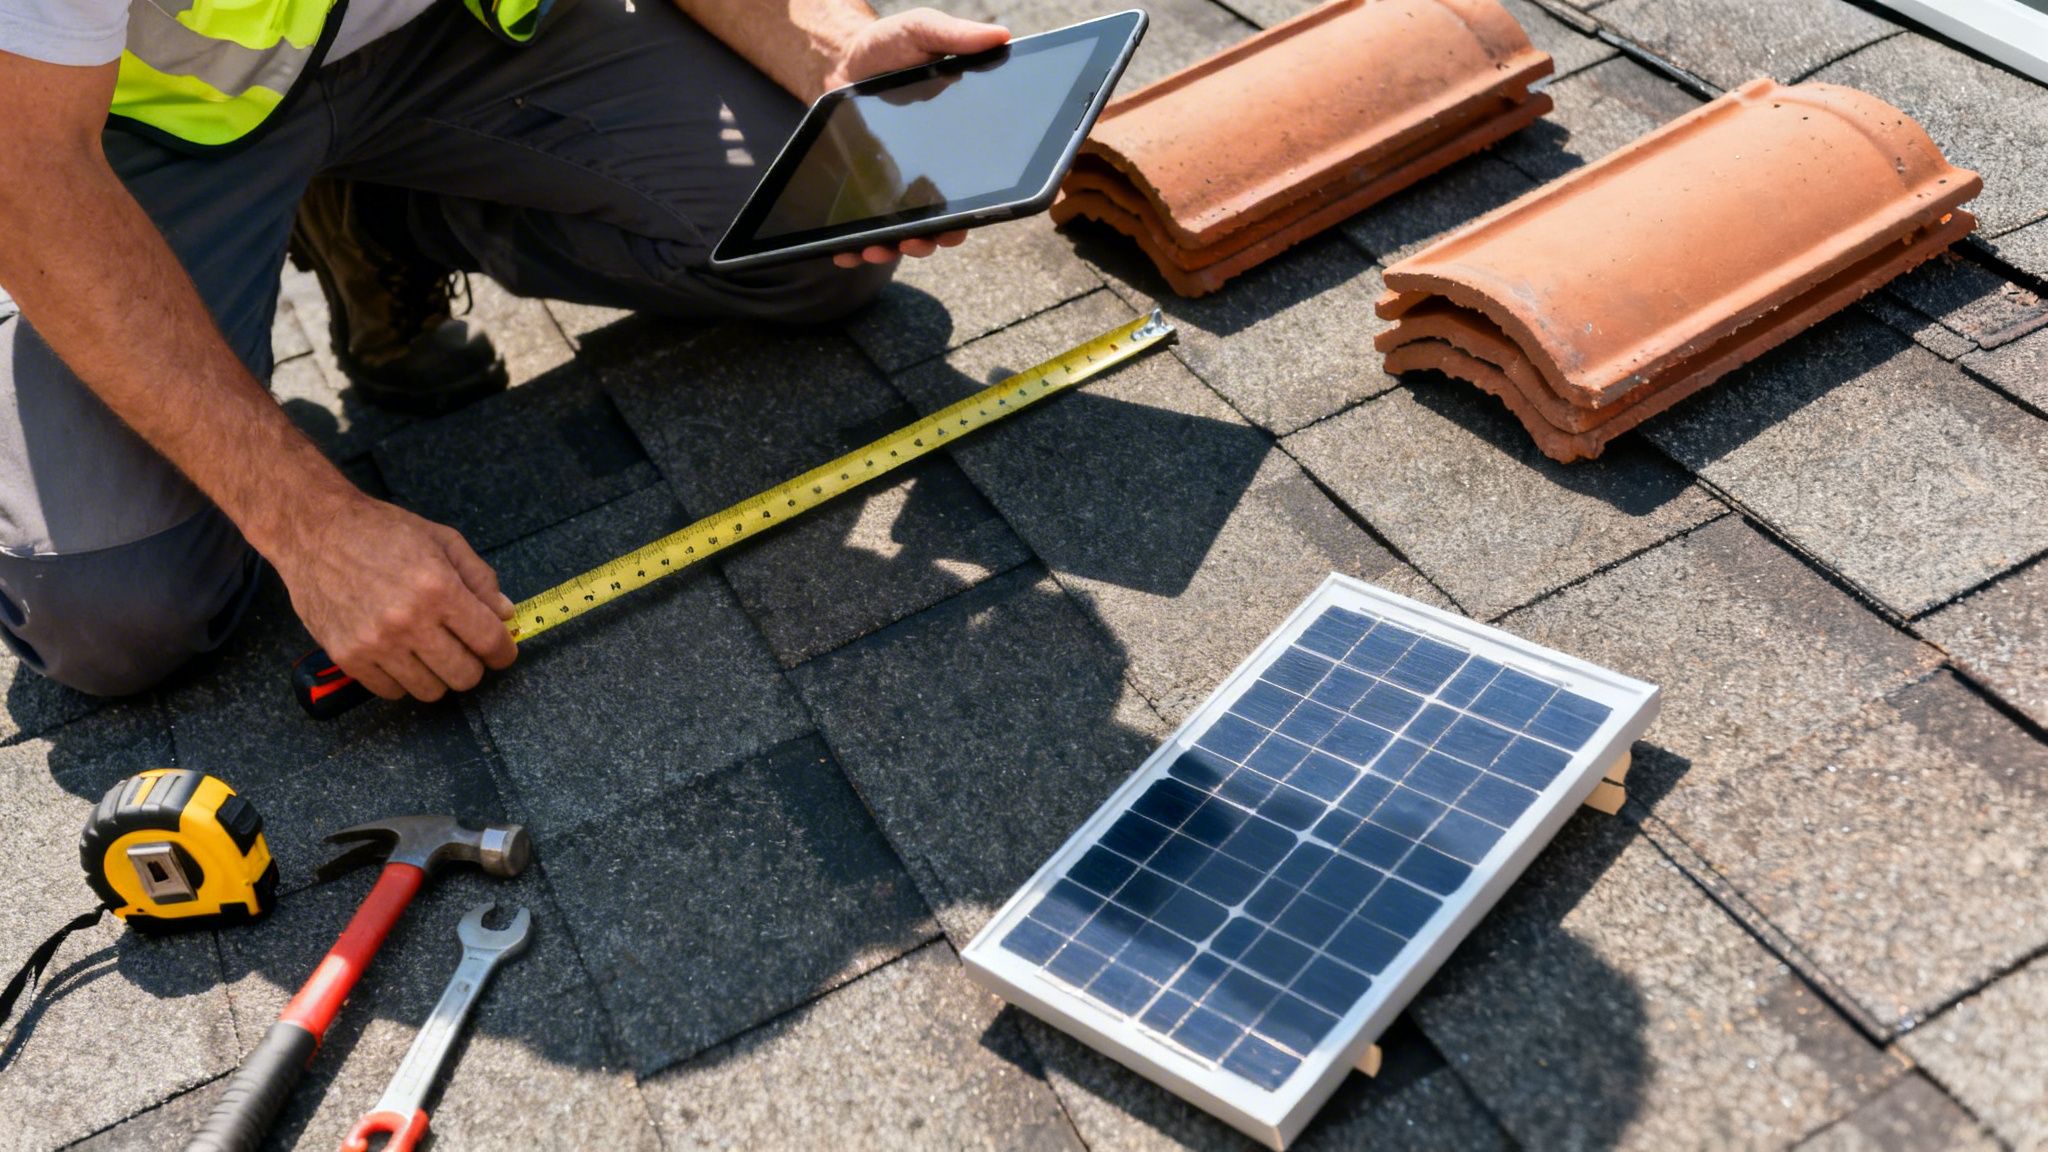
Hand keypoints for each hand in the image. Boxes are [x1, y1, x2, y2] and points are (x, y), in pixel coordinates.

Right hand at [274, 495, 516, 701]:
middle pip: (464, 675)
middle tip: (464, 649)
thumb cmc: (382, 531)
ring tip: (429, 651)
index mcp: (439, 589)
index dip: (504, 652)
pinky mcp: (347, 656)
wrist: (315, 531)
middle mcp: (409, 621)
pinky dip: (402, 679)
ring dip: (437, 675)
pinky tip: (400, 655)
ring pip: (430, 691)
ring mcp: (375, 643)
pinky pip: (392, 692)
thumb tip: (504, 614)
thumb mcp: (443, 541)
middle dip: (473, 665)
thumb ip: (480, 579)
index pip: (490, 642)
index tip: (502, 652)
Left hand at [822, 9, 1007, 268]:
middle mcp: (930, 173)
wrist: (842, 57)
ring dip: (893, 247)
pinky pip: (863, 227)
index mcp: (955, 146)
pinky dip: (854, 247)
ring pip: (902, 232)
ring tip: (878, 247)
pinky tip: (845, 252)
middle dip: (931, 240)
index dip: (977, 213)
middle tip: (920, 240)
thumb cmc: (890, 46)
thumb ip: (955, 36)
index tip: (965, 225)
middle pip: (940, 222)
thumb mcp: (922, 31)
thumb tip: (1002, 37)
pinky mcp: (863, 191)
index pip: (976, 190)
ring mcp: (896, 187)